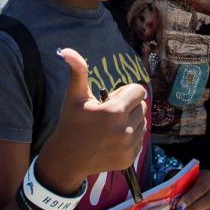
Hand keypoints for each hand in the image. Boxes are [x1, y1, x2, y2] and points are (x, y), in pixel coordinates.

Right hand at [36, 48, 146, 191]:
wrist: (67, 159)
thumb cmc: (71, 123)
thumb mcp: (74, 96)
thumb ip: (77, 72)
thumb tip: (67, 50)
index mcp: (114, 111)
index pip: (139, 91)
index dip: (125, 92)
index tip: (110, 99)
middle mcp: (125, 129)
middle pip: (142, 106)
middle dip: (129, 106)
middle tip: (109, 114)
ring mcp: (129, 146)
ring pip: (143, 122)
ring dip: (131, 121)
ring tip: (111, 126)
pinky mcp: (130, 158)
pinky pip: (140, 139)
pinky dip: (131, 136)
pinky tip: (113, 139)